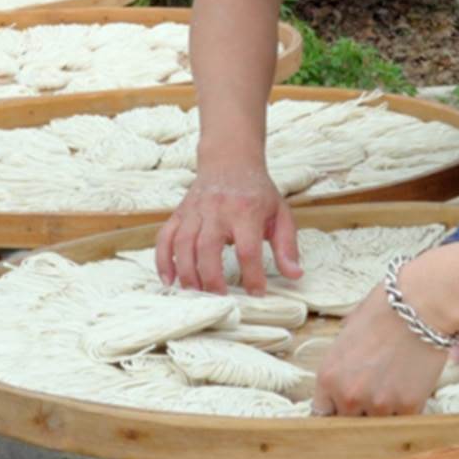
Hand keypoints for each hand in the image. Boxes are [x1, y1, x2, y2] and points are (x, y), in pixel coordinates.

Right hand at [154, 163, 301, 293]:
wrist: (229, 160)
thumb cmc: (257, 192)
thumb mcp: (280, 213)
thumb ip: (287, 246)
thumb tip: (294, 275)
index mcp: (246, 211)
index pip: (248, 249)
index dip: (252, 275)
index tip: (256, 293)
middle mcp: (217, 210)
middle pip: (208, 247)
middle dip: (212, 278)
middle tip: (220, 298)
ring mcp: (194, 211)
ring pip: (183, 244)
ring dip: (187, 273)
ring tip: (197, 294)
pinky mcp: (179, 213)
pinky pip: (165, 238)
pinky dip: (163, 260)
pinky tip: (169, 280)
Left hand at [310, 283, 458, 416]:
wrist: (422, 303)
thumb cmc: (384, 309)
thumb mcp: (348, 332)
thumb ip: (341, 362)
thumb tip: (342, 374)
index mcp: (328, 376)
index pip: (323, 413)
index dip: (336, 408)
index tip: (345, 406)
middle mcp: (349, 395)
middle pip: (349, 422)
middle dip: (360, 410)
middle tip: (375, 390)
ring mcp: (379, 404)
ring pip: (378, 424)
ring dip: (385, 411)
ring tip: (396, 384)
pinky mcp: (408, 406)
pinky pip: (403, 419)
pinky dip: (407, 407)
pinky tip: (411, 385)